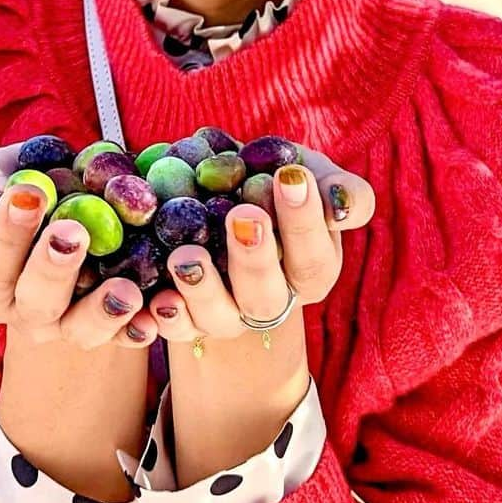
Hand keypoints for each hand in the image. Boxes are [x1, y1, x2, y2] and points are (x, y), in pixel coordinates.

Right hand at [0, 142, 158, 349]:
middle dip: (52, 270)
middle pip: (35, 304)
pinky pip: (127, 333)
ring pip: (80, 330)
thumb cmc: (30, 185)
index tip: (31, 195)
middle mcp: (25, 311)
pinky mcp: (112, 326)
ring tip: (124, 288)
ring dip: (101, 311)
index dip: (6, 236)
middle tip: (72, 233)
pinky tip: (157, 311)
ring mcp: (69, 324)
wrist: (78, 195)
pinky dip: (141, 325)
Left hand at [145, 143, 375, 341]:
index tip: (289, 177)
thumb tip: (343, 206)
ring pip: (220, 319)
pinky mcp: (186, 318)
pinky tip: (158, 298)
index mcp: (311, 269)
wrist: (222, 187)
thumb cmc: (275, 178)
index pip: (314, 257)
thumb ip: (339, 190)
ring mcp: (227, 312)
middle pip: (267, 296)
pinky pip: (176, 328)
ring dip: (203, 291)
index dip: (304, 222)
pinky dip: (167, 318)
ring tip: (186, 256)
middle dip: (255, 259)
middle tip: (243, 215)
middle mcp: (271, 299)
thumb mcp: (312, 173)